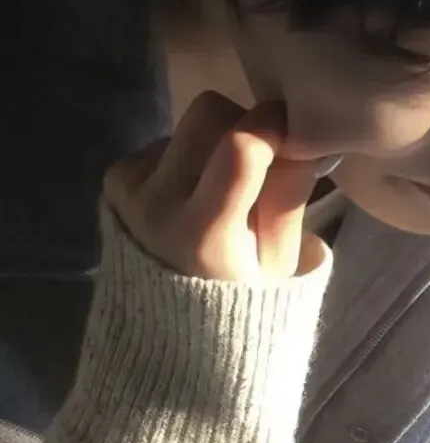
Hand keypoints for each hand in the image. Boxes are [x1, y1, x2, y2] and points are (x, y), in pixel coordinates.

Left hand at [104, 91, 321, 281]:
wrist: (172, 328)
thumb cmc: (242, 297)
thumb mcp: (283, 261)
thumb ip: (290, 198)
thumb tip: (300, 141)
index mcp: (205, 233)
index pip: (240, 148)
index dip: (273, 126)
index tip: (292, 134)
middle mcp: (157, 203)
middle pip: (209, 113)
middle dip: (244, 122)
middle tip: (262, 159)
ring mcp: (129, 187)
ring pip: (188, 124)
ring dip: (217, 142)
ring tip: (225, 188)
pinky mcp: (116, 177)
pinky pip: (168, 140)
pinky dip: (192, 157)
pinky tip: (197, 193)